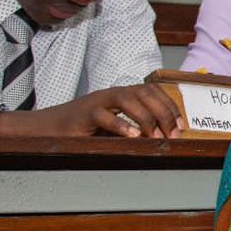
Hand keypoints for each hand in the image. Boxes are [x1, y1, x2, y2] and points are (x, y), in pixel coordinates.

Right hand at [33, 84, 184, 137]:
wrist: (49, 128)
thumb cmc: (86, 128)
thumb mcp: (117, 127)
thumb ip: (136, 128)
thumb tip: (164, 138)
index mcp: (123, 95)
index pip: (153, 92)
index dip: (170, 106)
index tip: (181, 125)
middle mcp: (113, 94)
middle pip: (144, 92)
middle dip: (163, 112)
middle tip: (172, 133)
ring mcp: (98, 101)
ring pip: (126, 98)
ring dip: (145, 118)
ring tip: (155, 136)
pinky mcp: (83, 113)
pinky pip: (103, 115)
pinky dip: (120, 125)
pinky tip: (132, 136)